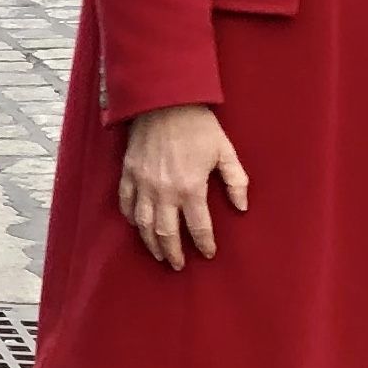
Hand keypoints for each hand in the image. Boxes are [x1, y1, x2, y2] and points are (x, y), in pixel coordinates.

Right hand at [117, 103, 248, 271]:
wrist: (163, 102)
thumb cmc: (198, 125)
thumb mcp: (225, 151)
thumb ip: (235, 180)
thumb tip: (241, 206)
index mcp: (191, 188)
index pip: (198, 227)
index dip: (204, 243)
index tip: (208, 252)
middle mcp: (164, 191)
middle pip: (167, 233)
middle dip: (173, 253)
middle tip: (178, 265)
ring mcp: (143, 184)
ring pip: (144, 224)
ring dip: (150, 243)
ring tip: (158, 254)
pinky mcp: (128, 174)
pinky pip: (126, 204)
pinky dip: (131, 219)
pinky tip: (137, 226)